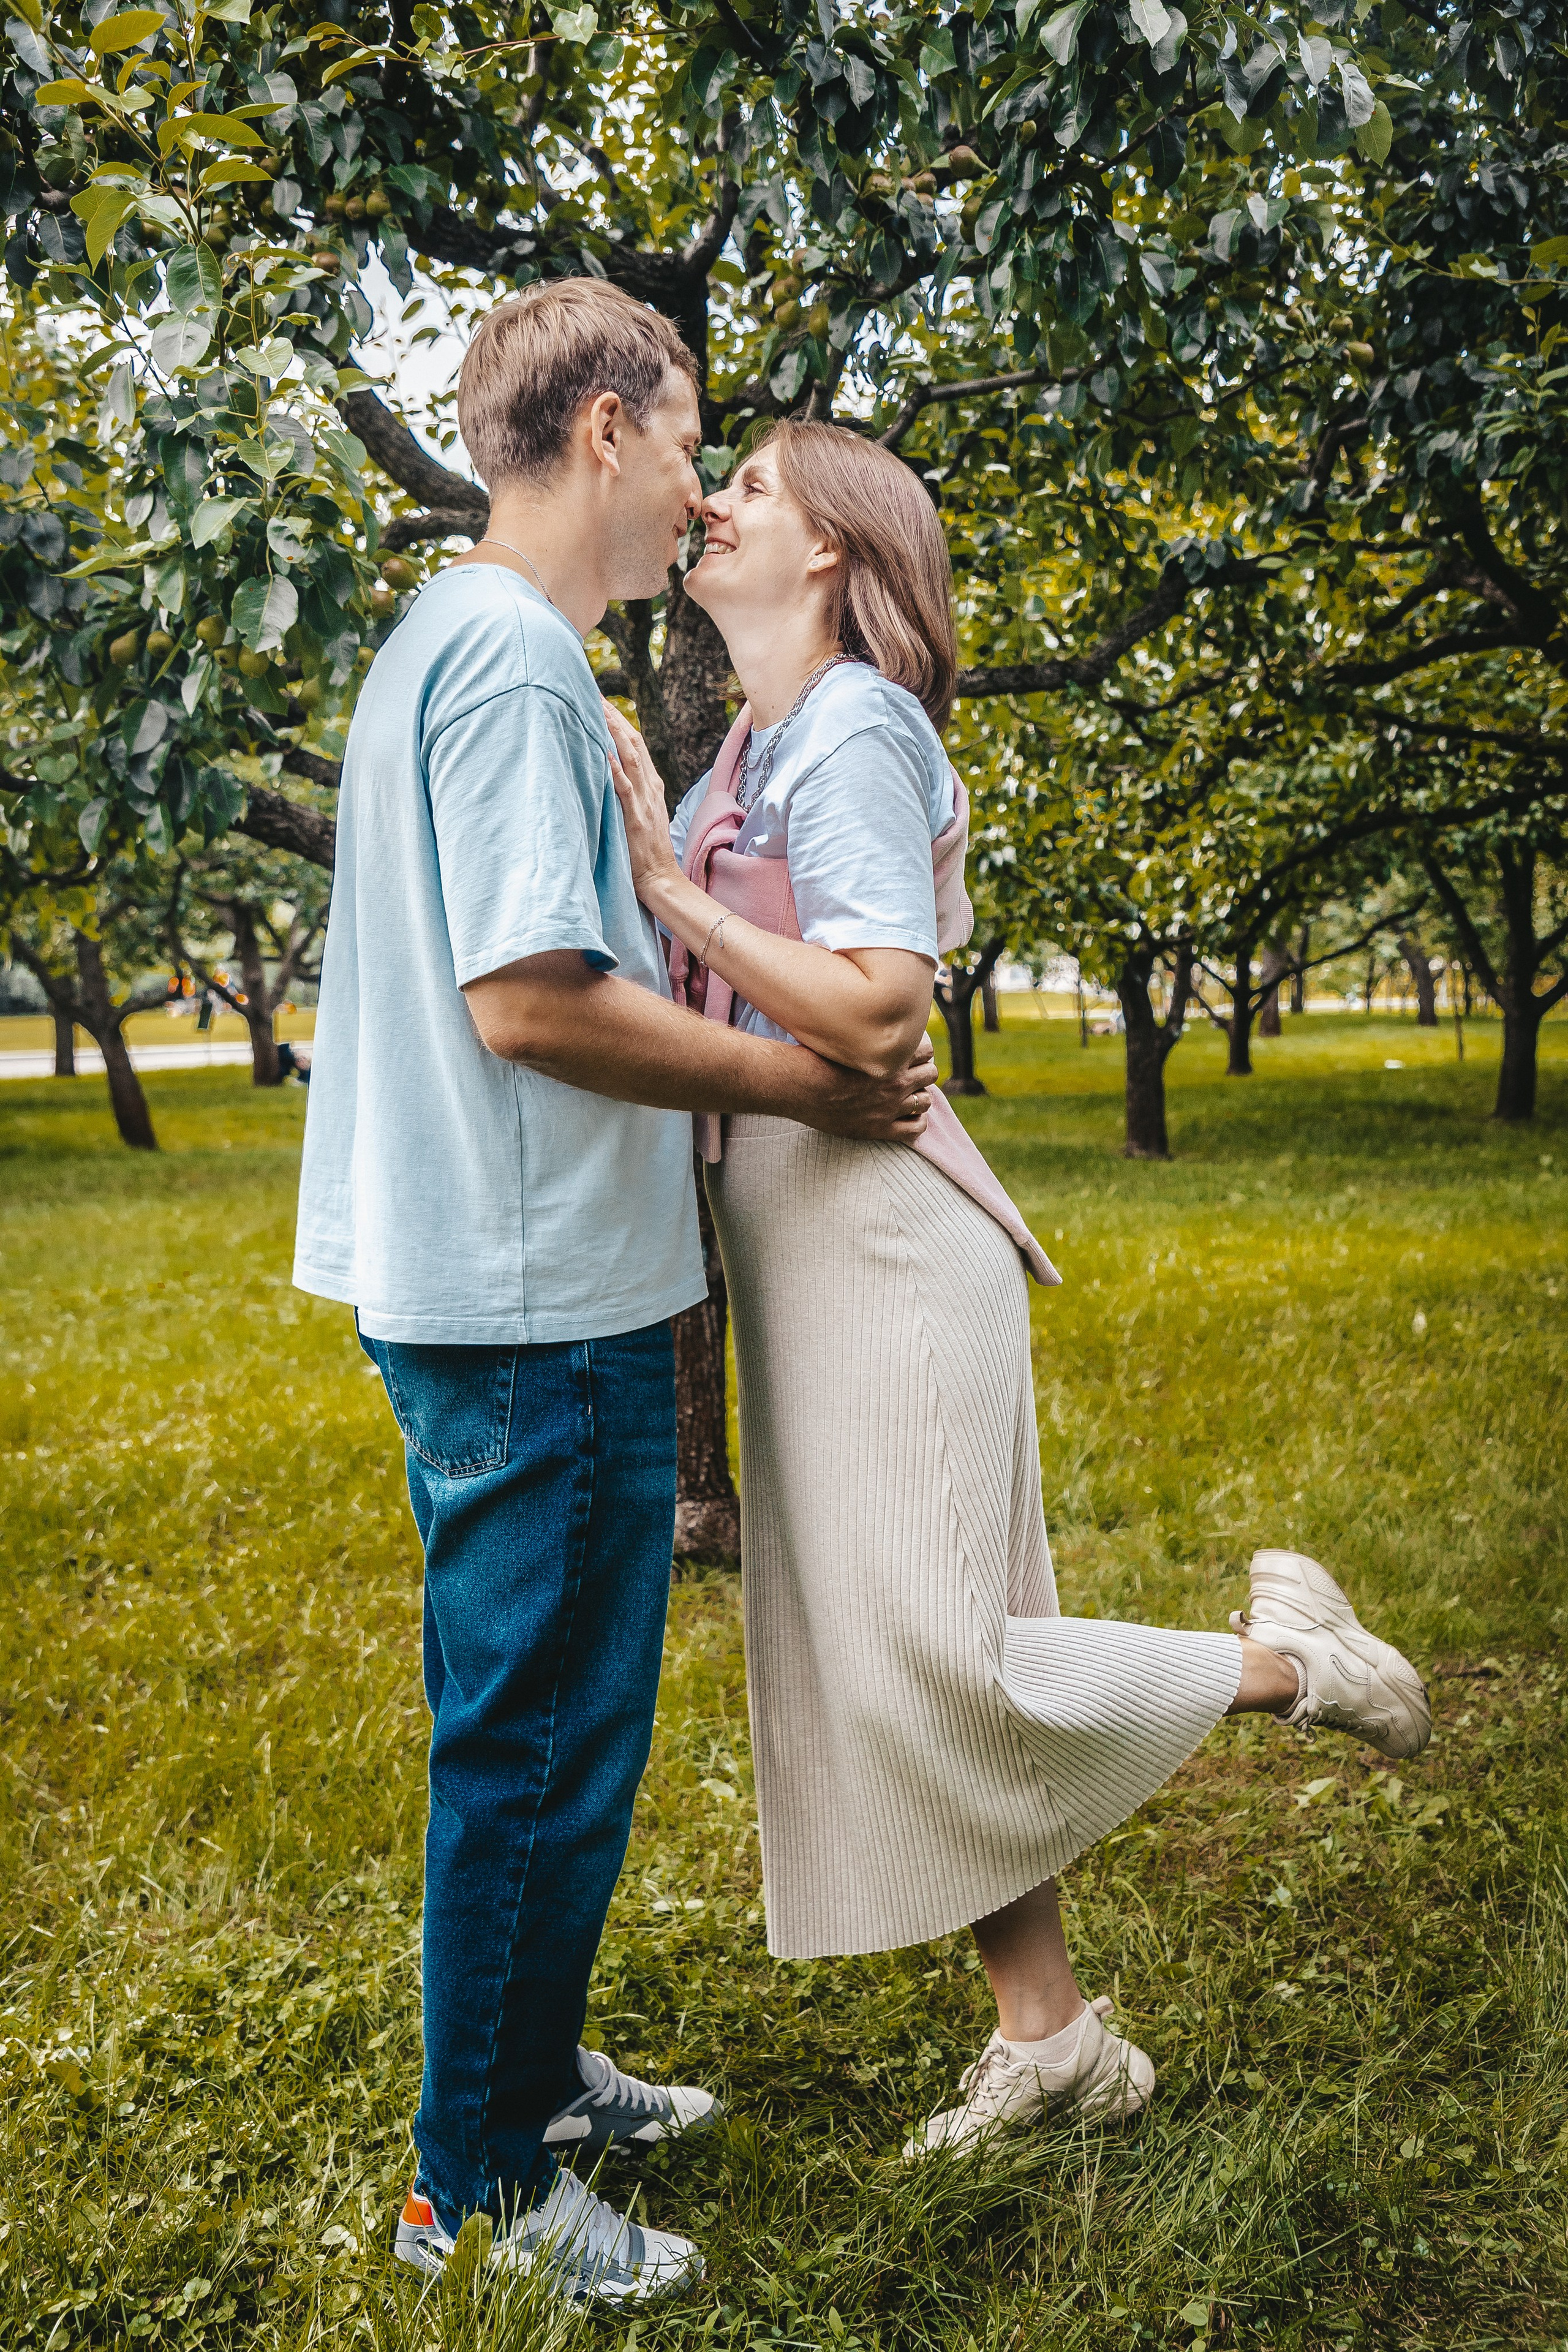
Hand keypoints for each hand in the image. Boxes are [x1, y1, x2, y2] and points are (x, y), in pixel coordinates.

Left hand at [603, 699, 679, 902]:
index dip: (618, 721)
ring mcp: (644, 802)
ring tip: (596, 709)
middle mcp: (649, 788)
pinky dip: (614, 769)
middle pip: (632, 742)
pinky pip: (625, 789)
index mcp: (649, 786)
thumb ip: (628, 793)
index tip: (599, 700)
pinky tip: (602, 752)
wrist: (661, 880)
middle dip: (613, 716)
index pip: (634, 744)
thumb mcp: (639, 815)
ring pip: (630, 758)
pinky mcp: (636, 819)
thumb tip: (610, 773)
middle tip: (592, 692)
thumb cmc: (644, 853)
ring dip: (613, 732)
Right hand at [799, 1036, 938, 1143]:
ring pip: (926, 1101)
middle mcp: (896, 1080)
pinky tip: (904, 1118)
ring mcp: (890, 1106)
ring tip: (905, 1097)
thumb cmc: (815, 1057)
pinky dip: (916, 1122)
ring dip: (919, 1097)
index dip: (920, 1051)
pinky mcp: (880, 1128)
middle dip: (920, 1073)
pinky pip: (916, 1128)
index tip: (908, 1054)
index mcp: (890, 1055)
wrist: (799, 1086)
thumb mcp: (844, 1036)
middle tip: (906, 1076)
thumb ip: (863, 1033)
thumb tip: (865, 1023)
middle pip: (930, 1074)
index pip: (926, 1049)